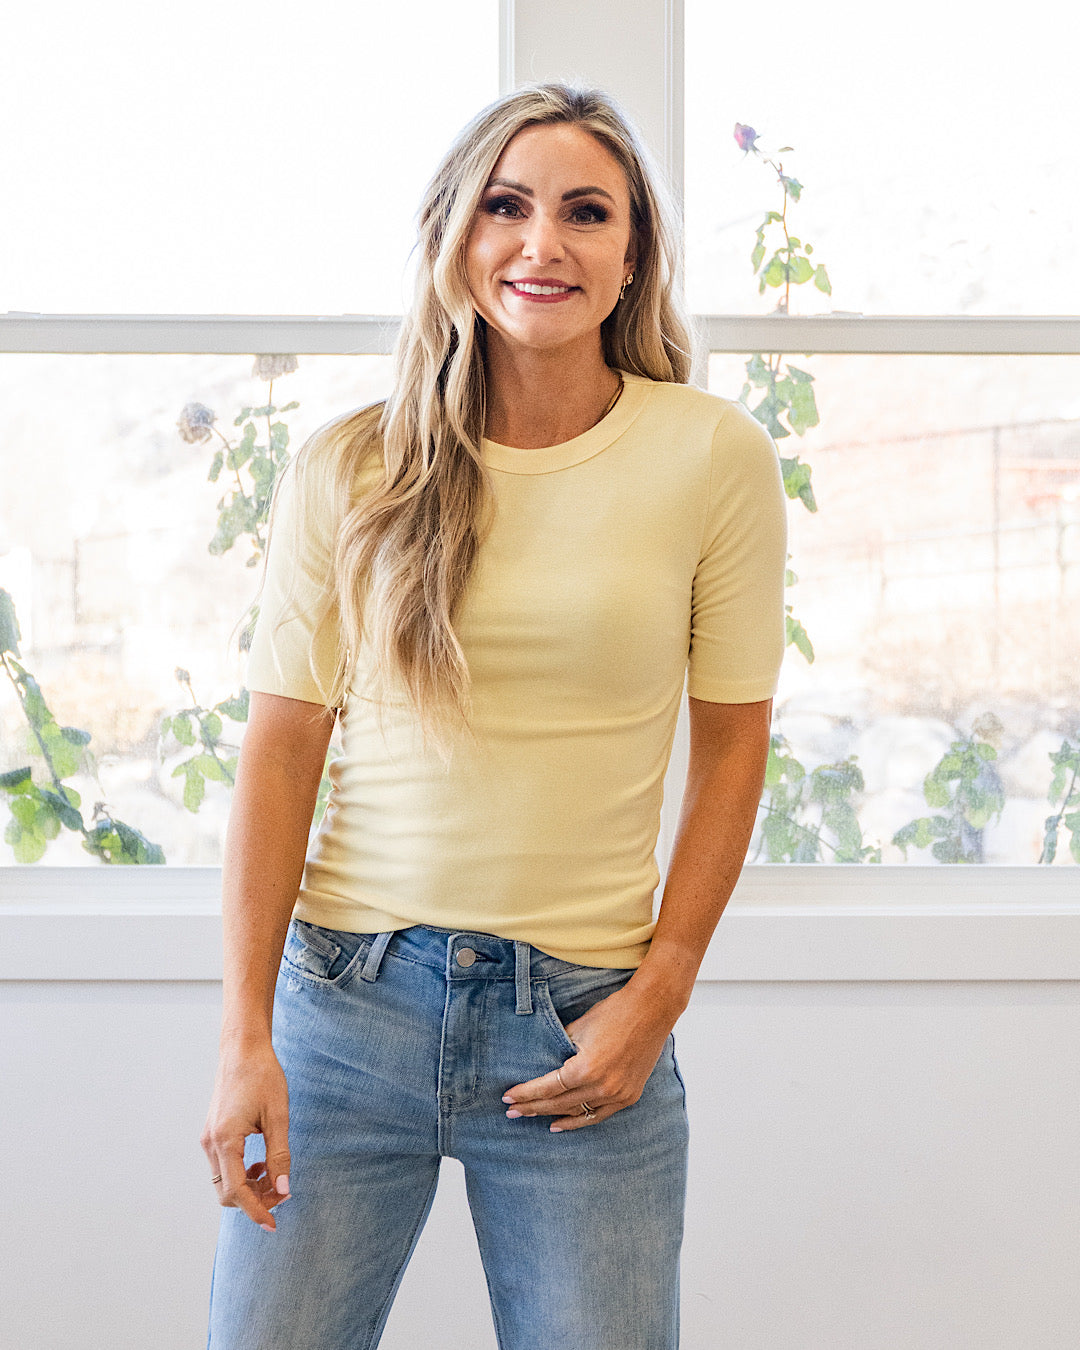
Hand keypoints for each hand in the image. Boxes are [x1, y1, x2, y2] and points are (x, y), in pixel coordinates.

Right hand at [201, 1042, 291, 1230]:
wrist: (243, 1050)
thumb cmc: (263, 1077)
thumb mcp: (278, 1116)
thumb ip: (280, 1155)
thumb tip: (284, 1189)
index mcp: (225, 1141)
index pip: (237, 1192)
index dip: (256, 1211)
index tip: (274, 1226)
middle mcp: (210, 1144)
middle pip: (227, 1193)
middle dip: (254, 1200)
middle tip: (283, 1191)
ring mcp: (208, 1139)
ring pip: (224, 1181)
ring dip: (249, 1187)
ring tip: (274, 1173)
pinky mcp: (212, 1134)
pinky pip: (223, 1167)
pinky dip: (242, 1173)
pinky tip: (262, 1161)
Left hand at [502, 979, 675, 1131]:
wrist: (652, 1009)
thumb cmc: (614, 1012)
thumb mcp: (579, 1027)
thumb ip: (560, 1048)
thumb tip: (542, 1061)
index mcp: (586, 1068)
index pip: (548, 1087)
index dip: (526, 1093)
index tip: (508, 1097)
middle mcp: (602, 1086)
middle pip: (559, 1103)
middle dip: (532, 1107)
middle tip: (512, 1111)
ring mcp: (618, 1094)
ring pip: (577, 1112)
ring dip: (552, 1115)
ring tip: (529, 1116)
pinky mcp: (629, 1096)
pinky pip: (599, 1114)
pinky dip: (579, 1120)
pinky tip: (559, 1123)